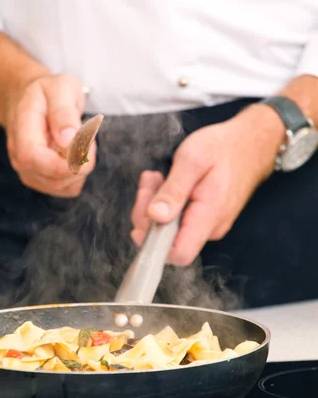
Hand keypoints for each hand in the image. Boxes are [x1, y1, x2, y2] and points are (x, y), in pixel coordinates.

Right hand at [6, 73, 95, 196]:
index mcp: (21, 132)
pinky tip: (74, 155)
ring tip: (79, 142)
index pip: (34, 159)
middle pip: (53, 179)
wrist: (29, 100)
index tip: (86, 144)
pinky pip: (67, 189)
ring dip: (81, 168)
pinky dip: (79, 174)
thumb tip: (68, 141)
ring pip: (63, 187)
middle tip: (87, 137)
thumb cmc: (46, 92)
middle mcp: (19, 158)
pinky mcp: (42, 181)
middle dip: (80, 163)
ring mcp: (29, 172)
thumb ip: (63, 113)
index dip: (65, 160)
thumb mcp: (60, 88)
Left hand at [131, 104, 284, 264]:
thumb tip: (155, 217)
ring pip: (170, 228)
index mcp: (209, 217)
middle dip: (148, 214)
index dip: (154, 243)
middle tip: (149, 182)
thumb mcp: (192, 161)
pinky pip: (178, 219)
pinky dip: (166, 202)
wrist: (253, 143)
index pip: (179, 254)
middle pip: (168, 241)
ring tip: (156, 177)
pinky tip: (165, 182)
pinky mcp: (205, 218)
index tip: (144, 214)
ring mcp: (208, 225)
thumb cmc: (224, 148)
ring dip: (155, 205)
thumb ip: (173, 191)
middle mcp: (210, 228)